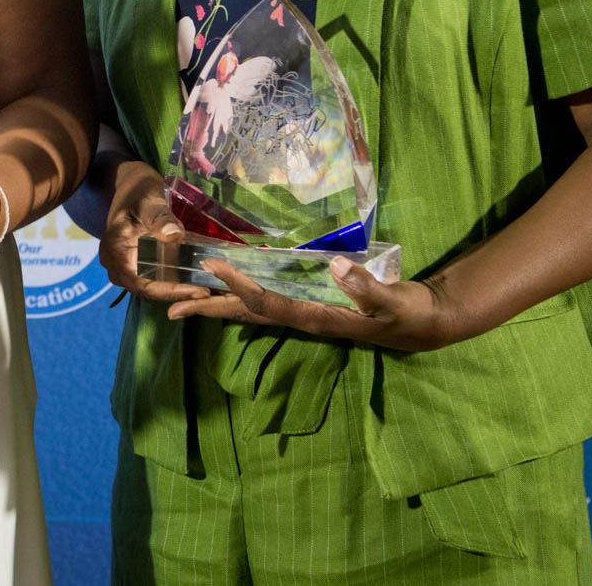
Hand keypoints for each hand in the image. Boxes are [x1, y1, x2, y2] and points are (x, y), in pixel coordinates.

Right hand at [97, 160, 210, 305]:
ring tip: (204, 288)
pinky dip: (171, 280)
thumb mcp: (150, 199)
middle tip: (206, 292)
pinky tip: (193, 278)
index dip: (168, 292)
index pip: (140, 282)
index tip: (197, 291)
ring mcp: (124, 262)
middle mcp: (115, 262)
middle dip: (175, 294)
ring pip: (148, 285)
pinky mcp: (135, 260)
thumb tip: (173, 236)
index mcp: (115, 249)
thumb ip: (160, 218)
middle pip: (145, 289)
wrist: (129, 181)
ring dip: (174, 289)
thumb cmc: (138, 188)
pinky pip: (151, 277)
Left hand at [165, 258, 462, 351]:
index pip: (268, 303)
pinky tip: (224, 291)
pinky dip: (240, 297)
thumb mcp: (394, 301)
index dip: (239, 286)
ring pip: (252, 311)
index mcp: (316, 318)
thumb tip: (338, 267)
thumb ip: (368, 288)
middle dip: (209, 309)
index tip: (212, 267)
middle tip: (169, 306)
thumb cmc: (408, 312)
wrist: (422, 324)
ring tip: (182, 302)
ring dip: (217, 306)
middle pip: (246, 314)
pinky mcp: (308, 308)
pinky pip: (265, 304)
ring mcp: (304, 315)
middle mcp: (303, 319)